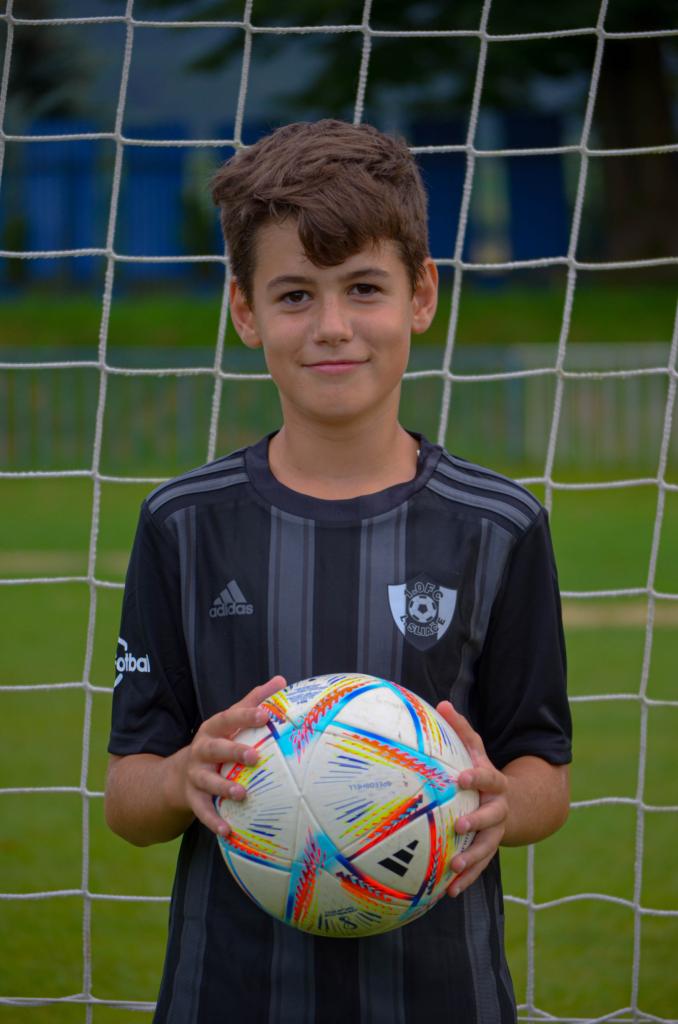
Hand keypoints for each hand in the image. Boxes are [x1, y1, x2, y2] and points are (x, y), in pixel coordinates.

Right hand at [179, 675, 285, 835]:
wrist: (178, 775)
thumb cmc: (218, 742)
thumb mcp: (230, 720)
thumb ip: (254, 700)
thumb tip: (282, 680)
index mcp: (213, 729)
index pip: (229, 718)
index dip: (246, 715)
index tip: (265, 714)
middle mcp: (201, 750)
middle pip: (215, 749)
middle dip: (233, 752)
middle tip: (255, 757)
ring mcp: (195, 775)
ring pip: (206, 781)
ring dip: (223, 787)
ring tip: (242, 793)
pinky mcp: (192, 798)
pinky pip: (202, 811)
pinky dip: (214, 820)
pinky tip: (228, 830)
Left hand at [436, 700, 508, 897]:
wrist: (519, 804)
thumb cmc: (485, 773)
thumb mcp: (478, 750)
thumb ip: (462, 730)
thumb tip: (441, 704)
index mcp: (495, 784)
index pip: (487, 778)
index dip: (476, 777)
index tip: (461, 778)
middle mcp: (498, 809)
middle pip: (492, 817)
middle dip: (478, 821)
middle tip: (461, 824)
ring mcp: (496, 833)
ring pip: (487, 847)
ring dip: (472, 858)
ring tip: (454, 867)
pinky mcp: (488, 851)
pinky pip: (479, 867)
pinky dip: (466, 879)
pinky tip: (449, 891)